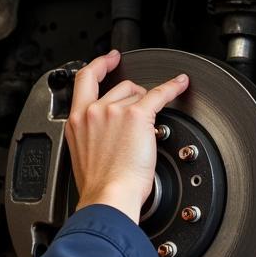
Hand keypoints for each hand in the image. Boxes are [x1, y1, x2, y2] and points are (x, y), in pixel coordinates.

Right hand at [66, 49, 189, 222]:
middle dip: (132, 94)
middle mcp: (93, 112)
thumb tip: (109, 135)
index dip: (99, 64)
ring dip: (146, 105)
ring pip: (137, 94)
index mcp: (76, 122)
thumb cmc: (99, 187)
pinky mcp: (137, 115)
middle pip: (118, 88)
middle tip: (141, 103)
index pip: (84, 80)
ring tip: (150, 125)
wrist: (108, 197)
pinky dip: (172, 88)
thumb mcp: (84, 157)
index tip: (108, 59)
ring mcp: (114, 111)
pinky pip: (159, 94)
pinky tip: (179, 84)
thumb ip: (92, 138)